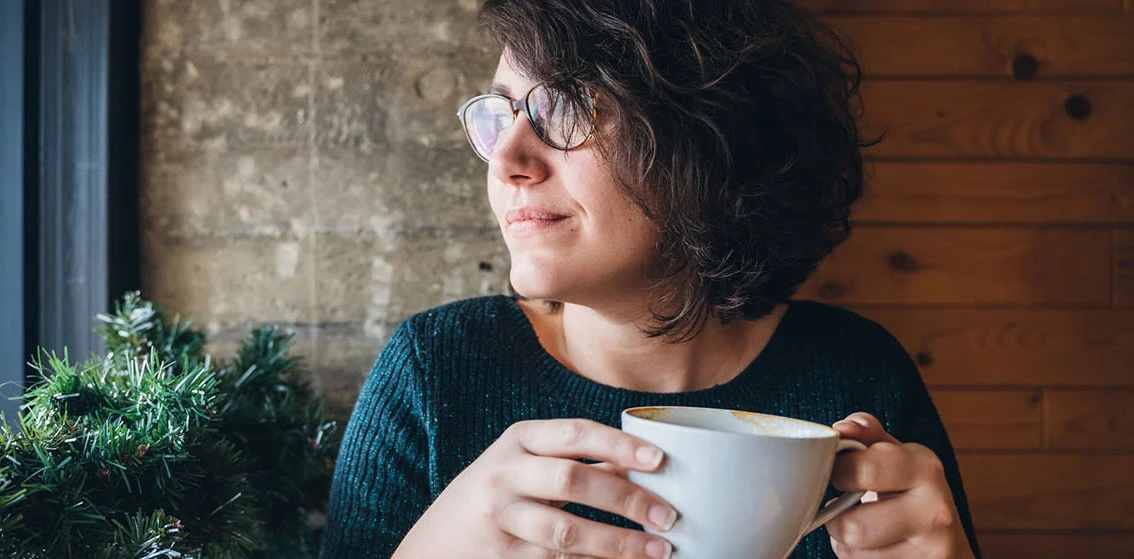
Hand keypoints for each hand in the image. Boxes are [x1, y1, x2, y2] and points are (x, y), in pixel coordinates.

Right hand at [393, 419, 675, 558]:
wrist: (433, 544)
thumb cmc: (493, 495)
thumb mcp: (525, 465)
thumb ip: (576, 463)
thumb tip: (643, 465)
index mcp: (517, 440)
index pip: (574, 434)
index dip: (619, 444)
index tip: (660, 459)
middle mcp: (504, 475)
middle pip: (573, 482)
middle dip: (627, 499)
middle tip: (669, 517)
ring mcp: (499, 520)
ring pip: (567, 533)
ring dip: (619, 545)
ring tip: (658, 551)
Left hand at [827, 413, 974, 558]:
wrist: (948, 544)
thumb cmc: (909, 492)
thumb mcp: (894, 454)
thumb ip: (865, 434)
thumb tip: (841, 430)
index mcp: (925, 468)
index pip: (860, 471)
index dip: (838, 473)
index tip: (843, 474)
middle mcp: (935, 512)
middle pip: (853, 526)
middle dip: (837, 518)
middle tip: (848, 508)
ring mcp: (933, 551)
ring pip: (852, 553)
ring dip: (847, 543)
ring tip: (867, 529)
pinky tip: (878, 549)